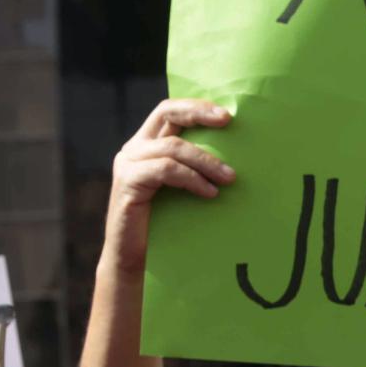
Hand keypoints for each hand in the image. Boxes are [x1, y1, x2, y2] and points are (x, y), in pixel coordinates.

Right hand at [103, 99, 235, 271]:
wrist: (134, 259)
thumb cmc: (165, 224)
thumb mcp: (182, 189)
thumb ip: (196, 169)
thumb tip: (238, 161)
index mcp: (147, 144)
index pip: (170, 111)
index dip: (196, 107)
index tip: (227, 115)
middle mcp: (134, 148)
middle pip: (166, 114)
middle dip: (199, 114)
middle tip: (227, 122)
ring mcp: (128, 164)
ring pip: (172, 147)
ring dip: (206, 160)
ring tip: (230, 177)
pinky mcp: (128, 183)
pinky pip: (166, 171)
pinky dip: (192, 179)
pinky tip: (210, 192)